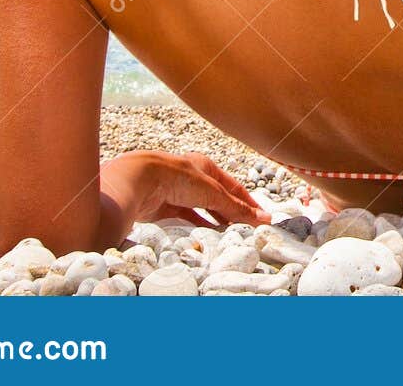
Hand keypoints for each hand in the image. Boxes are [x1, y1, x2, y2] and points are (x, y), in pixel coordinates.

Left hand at [101, 151, 269, 230]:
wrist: (139, 182)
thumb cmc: (177, 177)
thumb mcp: (214, 193)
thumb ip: (237, 208)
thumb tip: (263, 218)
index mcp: (207, 166)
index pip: (234, 187)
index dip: (248, 202)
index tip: (261, 216)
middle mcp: (193, 178)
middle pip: (218, 198)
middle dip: (232, 213)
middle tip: (246, 228)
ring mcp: (177, 193)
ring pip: (202, 210)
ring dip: (215, 221)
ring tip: (229, 234)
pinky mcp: (164, 207)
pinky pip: (185, 219)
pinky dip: (197, 226)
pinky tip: (206, 235)